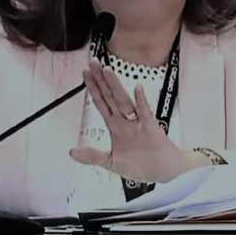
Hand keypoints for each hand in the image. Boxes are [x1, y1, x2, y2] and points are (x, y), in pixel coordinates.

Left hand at [70, 59, 207, 182]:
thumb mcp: (111, 162)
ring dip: (115, 86)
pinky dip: (141, 100)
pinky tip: (137, 88)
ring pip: (124, 100)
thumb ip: (92, 156)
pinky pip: (146, 112)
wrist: (164, 172)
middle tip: (93, 62)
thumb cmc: (140, 166)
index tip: (86, 73)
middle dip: (101, 79)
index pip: (101, 103)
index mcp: (115, 126)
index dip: (93, 88)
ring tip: (107, 70)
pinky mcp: (151, 128)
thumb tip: (72, 152)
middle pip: (110, 96)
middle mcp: (125, 121)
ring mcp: (138, 122)